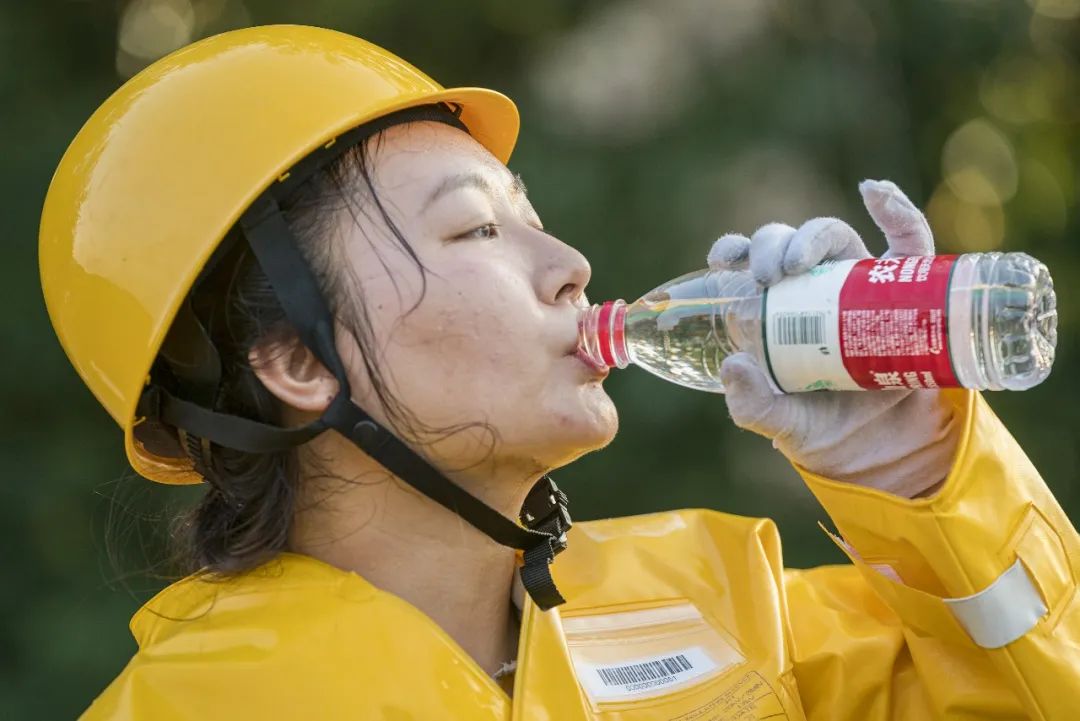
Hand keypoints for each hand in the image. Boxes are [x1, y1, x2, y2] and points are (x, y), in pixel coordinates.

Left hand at [707, 180, 960, 497]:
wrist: (883, 447)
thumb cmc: (823, 426)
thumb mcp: (781, 422)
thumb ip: (753, 404)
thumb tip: (734, 366)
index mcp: (775, 308)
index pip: (748, 262)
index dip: (734, 249)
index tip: (722, 259)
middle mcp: (813, 287)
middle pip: (788, 244)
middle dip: (773, 246)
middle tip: (770, 275)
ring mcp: (857, 284)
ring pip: (833, 238)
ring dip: (813, 236)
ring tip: (801, 262)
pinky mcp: (905, 290)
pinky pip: (907, 242)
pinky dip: (896, 210)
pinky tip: (877, 193)